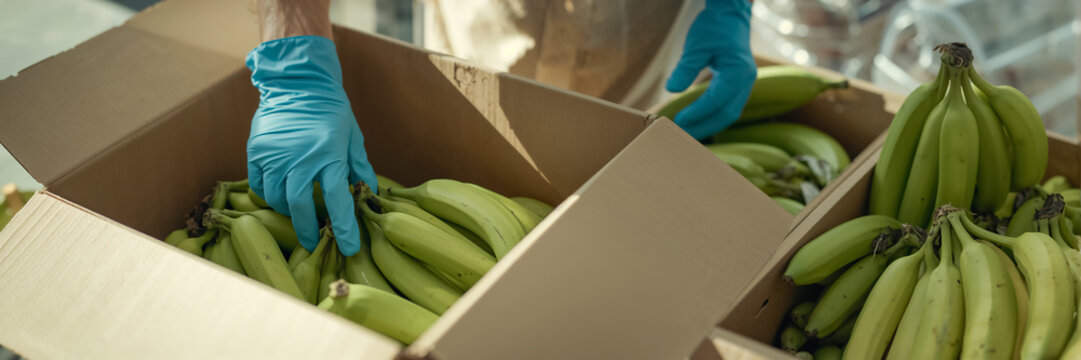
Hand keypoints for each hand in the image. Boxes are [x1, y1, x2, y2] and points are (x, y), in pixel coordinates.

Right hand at [245, 36, 376, 255]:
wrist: (297, 82)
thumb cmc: (330, 110)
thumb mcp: (352, 137)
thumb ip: (359, 167)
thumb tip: (368, 193)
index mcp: (329, 156)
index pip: (338, 202)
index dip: (344, 229)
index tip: (349, 248)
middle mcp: (300, 159)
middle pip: (300, 208)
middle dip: (307, 230)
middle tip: (313, 241)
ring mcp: (274, 156)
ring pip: (276, 199)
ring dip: (288, 211)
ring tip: (298, 213)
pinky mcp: (256, 152)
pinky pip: (259, 185)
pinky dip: (269, 194)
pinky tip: (279, 194)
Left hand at [666, 0, 756, 139]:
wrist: (730, 17)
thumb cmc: (714, 28)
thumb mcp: (696, 45)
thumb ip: (685, 68)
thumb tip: (671, 89)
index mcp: (738, 72)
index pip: (717, 100)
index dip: (697, 113)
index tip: (678, 120)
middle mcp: (746, 81)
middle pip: (727, 114)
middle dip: (703, 127)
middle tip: (680, 134)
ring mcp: (745, 85)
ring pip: (729, 114)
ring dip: (708, 125)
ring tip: (686, 132)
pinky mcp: (739, 87)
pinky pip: (727, 107)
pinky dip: (712, 117)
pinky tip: (696, 122)